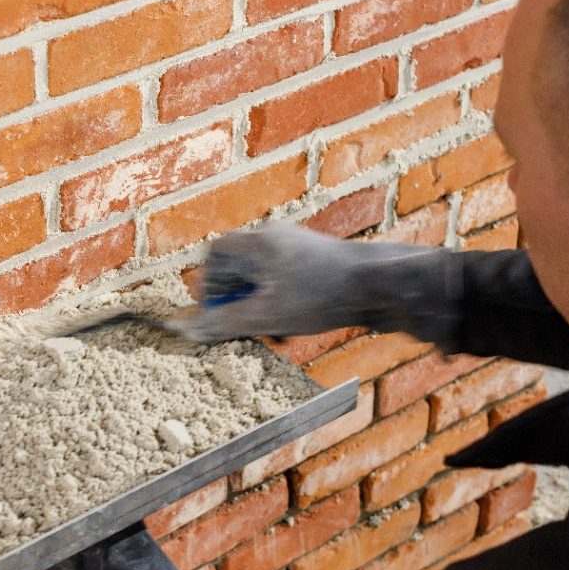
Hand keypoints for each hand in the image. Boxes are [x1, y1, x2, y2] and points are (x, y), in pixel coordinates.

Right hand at [174, 223, 447, 343]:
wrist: (382, 286)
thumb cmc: (323, 294)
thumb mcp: (266, 315)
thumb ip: (224, 323)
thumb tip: (187, 330)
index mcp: (259, 242)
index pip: (216, 254)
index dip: (209, 284)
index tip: (214, 311)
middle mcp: (276, 238)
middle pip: (239, 267)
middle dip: (236, 300)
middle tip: (242, 326)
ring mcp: (299, 249)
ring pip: (263, 278)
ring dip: (259, 306)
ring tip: (270, 331)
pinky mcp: (318, 263)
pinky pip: (286, 282)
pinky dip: (281, 304)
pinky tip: (294, 327)